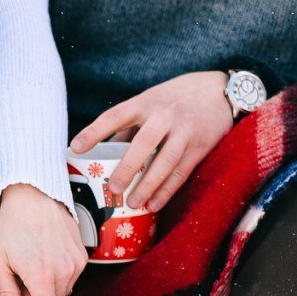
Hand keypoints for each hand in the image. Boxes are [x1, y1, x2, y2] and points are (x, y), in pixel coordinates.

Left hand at [0, 184, 87, 295]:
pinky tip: (44, 261)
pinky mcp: (82, 256)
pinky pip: (71, 279)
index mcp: (41, 277)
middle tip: (24, 293)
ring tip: (32, 273)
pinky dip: (59, 277)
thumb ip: (8, 295)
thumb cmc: (9, 227)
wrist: (34, 195)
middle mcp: (64, 273)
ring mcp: (76, 264)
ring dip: (49, 292)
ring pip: (64, 294)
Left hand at [70, 71, 234, 211]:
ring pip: (165, 161)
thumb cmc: (176, 98)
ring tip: (133, 204)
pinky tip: (153, 204)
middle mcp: (165, 114)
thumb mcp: (151, 101)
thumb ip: (129, 125)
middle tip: (113, 188)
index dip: (94, 131)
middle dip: (128, 166)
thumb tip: (103, 152)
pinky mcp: (201, 146)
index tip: (75, 148)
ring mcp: (185, 130)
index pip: (115, 115)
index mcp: (146, 102)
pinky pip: (181, 172)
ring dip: (148, 185)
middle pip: (144, 142)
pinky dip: (166, 190)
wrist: (221, 90)